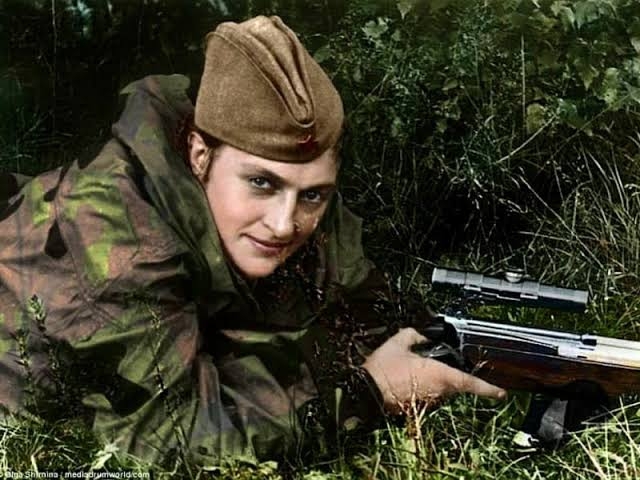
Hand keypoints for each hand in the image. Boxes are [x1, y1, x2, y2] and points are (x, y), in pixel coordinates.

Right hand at [362, 327, 506, 412]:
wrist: (366, 394)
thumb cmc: (384, 369)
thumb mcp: (398, 344)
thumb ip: (414, 335)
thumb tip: (421, 333)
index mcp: (440, 375)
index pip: (471, 382)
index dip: (489, 388)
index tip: (502, 393)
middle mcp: (439, 391)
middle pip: (457, 385)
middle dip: (455, 375)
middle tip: (445, 362)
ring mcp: (429, 402)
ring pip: (443, 391)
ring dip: (438, 381)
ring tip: (419, 369)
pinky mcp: (418, 408)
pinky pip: (429, 396)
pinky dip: (426, 387)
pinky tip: (410, 379)